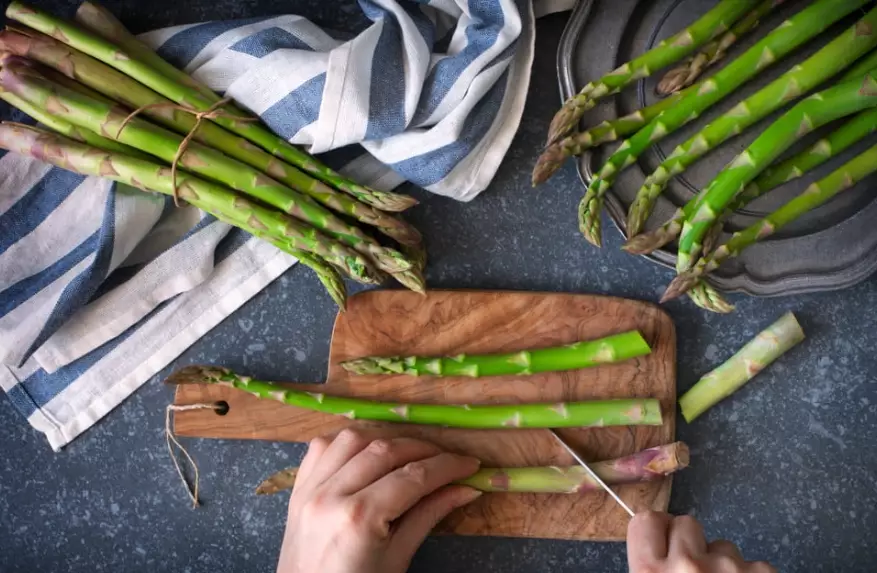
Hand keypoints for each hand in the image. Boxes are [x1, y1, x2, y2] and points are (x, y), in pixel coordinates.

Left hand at [276, 429, 481, 572]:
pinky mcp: (297, 488)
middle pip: (385, 450)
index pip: (412, 477)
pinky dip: (349, 442)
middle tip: (448, 459)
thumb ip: (429, 516)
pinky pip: (322, 446)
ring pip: (353, 438)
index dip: (447, 466)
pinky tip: (368, 451)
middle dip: (423, 449)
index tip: (470, 464)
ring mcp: (308, 488)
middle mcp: (330, 495)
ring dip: (386, 439)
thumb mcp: (397, 559)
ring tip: (411, 453)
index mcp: (358, 519)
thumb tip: (466, 489)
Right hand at [627, 511, 775, 572]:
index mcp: (650, 571)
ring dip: (723, 564)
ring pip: (723, 545)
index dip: (657, 532)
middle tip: (694, 572)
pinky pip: (755, 564)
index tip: (664, 545)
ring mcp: (728, 568)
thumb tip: (652, 545)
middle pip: (686, 523)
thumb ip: (647, 567)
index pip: (646, 520)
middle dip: (692, 543)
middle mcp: (686, 564)